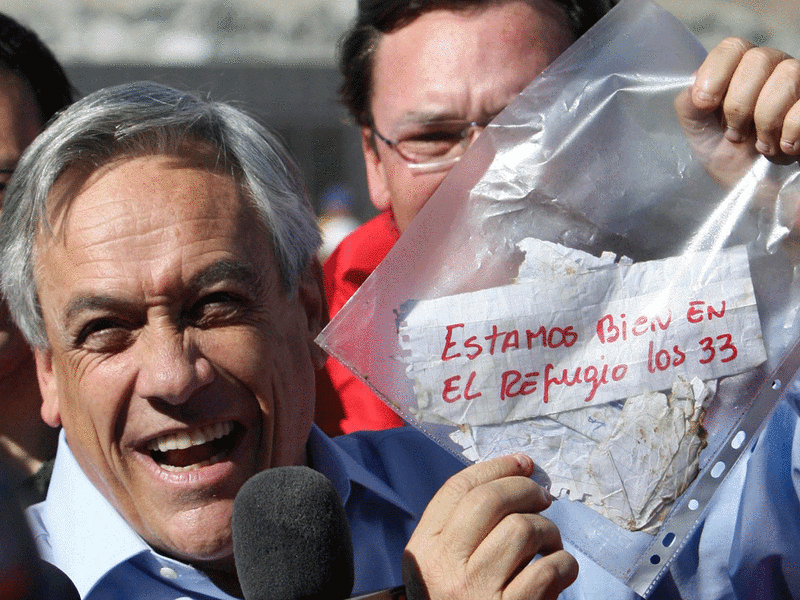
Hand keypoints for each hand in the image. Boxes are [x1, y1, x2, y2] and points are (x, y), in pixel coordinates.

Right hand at [402, 455, 577, 599]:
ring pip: (523, 530)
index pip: (457, 490)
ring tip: (551, 543)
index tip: (522, 462)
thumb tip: (514, 476)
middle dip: (525, 489)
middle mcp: (444, 568)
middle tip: (543, 497)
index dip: (495, 467)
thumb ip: (462, 527)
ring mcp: (477, 592)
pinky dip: (564, 565)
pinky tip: (561, 572)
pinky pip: (549, 570)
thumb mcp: (443, 565)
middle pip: (490, 501)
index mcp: (423, 550)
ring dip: (549, 531)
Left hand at [675, 37, 799, 186]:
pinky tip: (784, 148)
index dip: (716, 72)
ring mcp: (799, 84)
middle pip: (759, 59)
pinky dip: (791, 131)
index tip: (705, 104)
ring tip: (760, 146)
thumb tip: (691, 86)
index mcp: (739, 72)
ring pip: (787, 76)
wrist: (758, 194)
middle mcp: (772, 70)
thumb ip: (689, 107)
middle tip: (735, 134)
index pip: (732, 47)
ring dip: (766, 120)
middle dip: (739, 104)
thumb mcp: (700, 136)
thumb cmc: (729, 159)